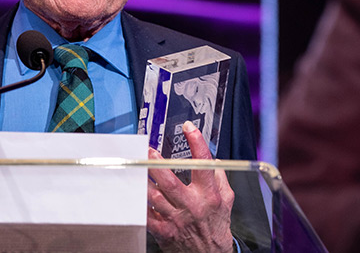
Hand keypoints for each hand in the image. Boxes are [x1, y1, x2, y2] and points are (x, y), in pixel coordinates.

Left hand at [147, 121, 236, 251]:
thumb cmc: (216, 226)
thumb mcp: (227, 200)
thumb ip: (220, 177)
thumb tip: (212, 159)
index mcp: (209, 195)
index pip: (203, 164)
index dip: (197, 142)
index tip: (188, 128)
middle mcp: (192, 205)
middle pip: (169, 181)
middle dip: (155, 164)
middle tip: (147, 151)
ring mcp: (176, 219)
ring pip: (154, 196)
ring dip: (143, 180)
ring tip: (135, 167)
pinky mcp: (164, 230)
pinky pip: (147, 214)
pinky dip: (138, 202)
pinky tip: (133, 191)